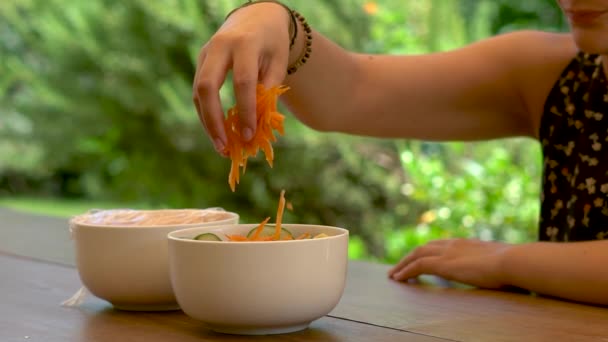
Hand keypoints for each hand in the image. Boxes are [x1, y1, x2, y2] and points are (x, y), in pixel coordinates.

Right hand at [192, 3, 291, 152]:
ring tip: (221, 147)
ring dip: (207, 122)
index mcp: (245, 44)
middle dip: (214, 120)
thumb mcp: (279, 63)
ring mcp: (206, 53)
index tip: (249, 135)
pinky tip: (217, 133)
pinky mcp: (201, 62)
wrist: (257, 17)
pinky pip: (198, 91)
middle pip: (208, 86)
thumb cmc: (272, 43)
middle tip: (224, 146)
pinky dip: (206, 114)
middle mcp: (220, 46)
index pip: (242, 81)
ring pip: (198, 92)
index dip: (245, 110)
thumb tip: (257, 127)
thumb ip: (268, 92)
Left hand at [388, 238, 510, 288]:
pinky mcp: (443, 264)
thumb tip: (505, 275)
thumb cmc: (515, 267)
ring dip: (403, 264)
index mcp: (467, 244)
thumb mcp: (502, 265)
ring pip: (416, 254)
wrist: (513, 261)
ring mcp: (447, 253)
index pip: (441, 245)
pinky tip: (398, 279)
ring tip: (394, 274)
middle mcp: (454, 244)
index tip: (421, 259)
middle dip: (410, 256)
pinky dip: (406, 271)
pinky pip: (417, 266)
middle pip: (425, 247)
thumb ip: (496, 266)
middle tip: (400, 266)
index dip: (429, 252)